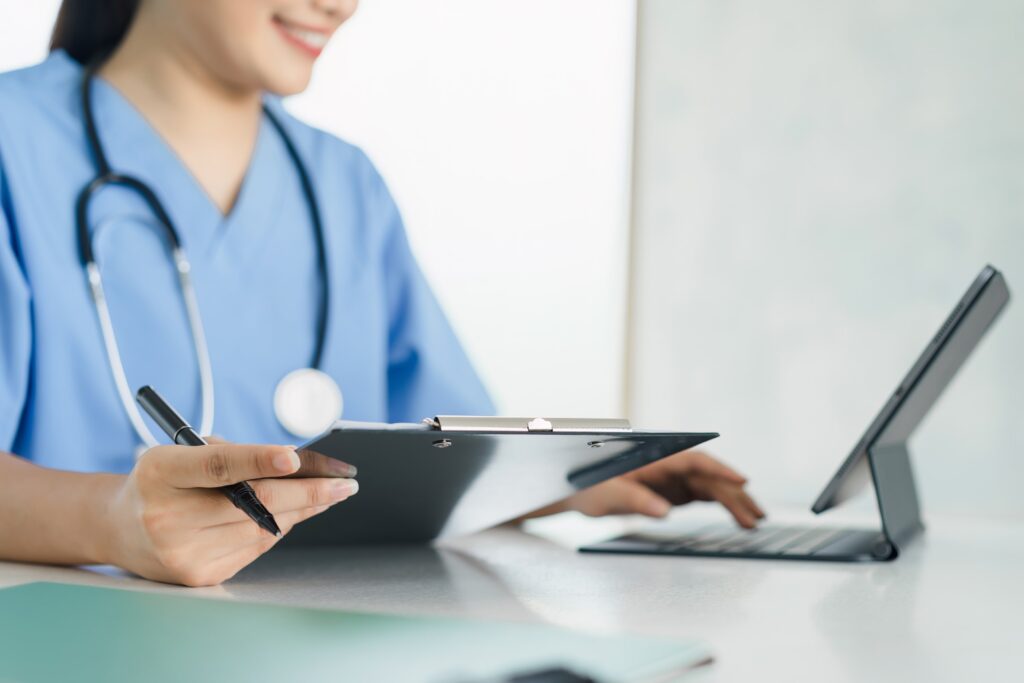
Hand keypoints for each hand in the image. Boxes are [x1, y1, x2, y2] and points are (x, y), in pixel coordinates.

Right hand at [102, 442, 357, 585]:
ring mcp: (182, 553)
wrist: (120, 528)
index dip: (258, 460)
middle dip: (309, 492)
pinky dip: (280, 527)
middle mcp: (166, 517)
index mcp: (160, 473)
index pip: (217, 466)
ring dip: (304, 509)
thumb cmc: (165, 479)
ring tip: (329, 493)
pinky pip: (257, 548)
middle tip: (346, 482)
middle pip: (254, 504)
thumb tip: (301, 465)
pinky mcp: (199, 577)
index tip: (296, 457)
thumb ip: (235, 454)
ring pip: (264, 528)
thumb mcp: (184, 452)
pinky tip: (293, 514)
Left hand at [560, 450, 764, 527]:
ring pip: (710, 486)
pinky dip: (722, 505)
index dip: (719, 469)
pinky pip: (704, 494)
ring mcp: (672, 477)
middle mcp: (668, 464)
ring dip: (733, 501)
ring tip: (755, 521)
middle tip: (756, 516)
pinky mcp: (673, 489)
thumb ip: (635, 500)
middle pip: (708, 476)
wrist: (574, 489)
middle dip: (734, 494)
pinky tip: (739, 518)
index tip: (742, 481)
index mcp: (653, 458)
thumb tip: (664, 512)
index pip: (693, 460)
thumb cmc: (587, 486)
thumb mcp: (607, 495)